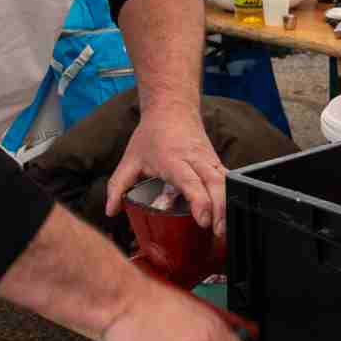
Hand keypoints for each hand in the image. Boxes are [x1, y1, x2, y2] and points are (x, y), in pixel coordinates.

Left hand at [105, 104, 227, 237]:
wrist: (172, 108)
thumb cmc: (152, 135)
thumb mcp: (130, 159)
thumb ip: (118, 186)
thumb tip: (111, 211)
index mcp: (173, 159)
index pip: (190, 182)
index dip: (199, 201)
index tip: (203, 220)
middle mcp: (195, 159)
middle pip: (214, 184)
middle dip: (220, 209)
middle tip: (218, 232)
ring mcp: (208, 159)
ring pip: (225, 181)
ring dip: (227, 204)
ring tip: (225, 229)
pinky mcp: (216, 161)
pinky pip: (227, 179)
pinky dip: (230, 195)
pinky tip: (229, 213)